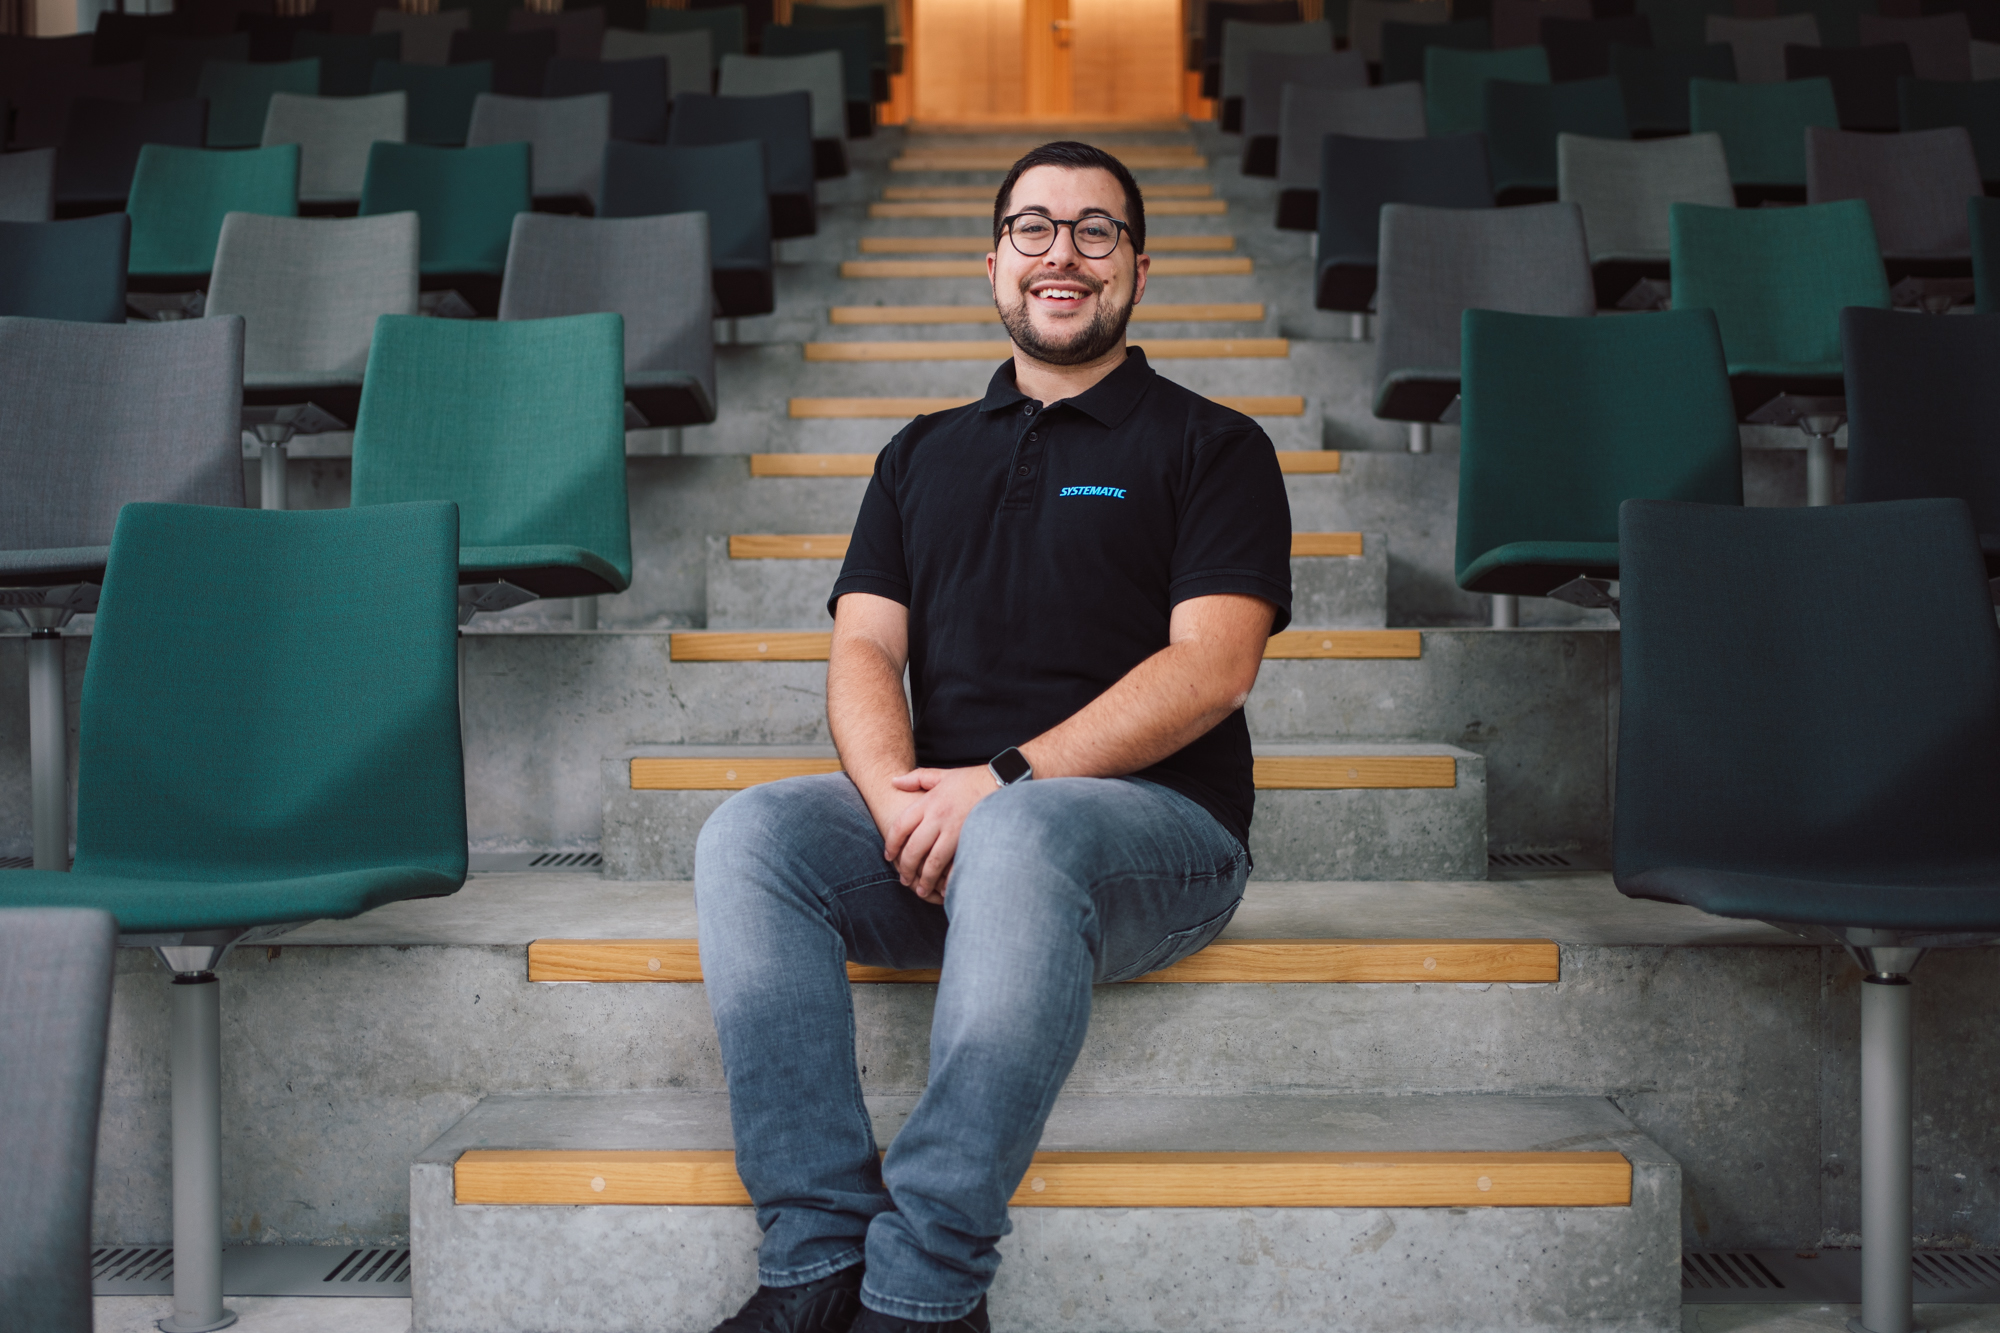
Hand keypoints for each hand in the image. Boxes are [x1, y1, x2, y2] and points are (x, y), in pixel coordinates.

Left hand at [881, 765, 997, 903]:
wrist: (1003, 781)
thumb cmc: (971, 779)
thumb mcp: (941, 775)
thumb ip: (915, 778)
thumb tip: (893, 781)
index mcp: (928, 802)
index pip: (901, 827)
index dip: (892, 844)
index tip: (889, 856)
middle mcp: (939, 817)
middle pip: (914, 849)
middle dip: (906, 868)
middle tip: (904, 880)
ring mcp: (956, 830)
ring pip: (933, 861)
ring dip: (925, 879)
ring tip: (921, 890)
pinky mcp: (971, 840)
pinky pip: (957, 865)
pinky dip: (950, 880)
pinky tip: (945, 890)